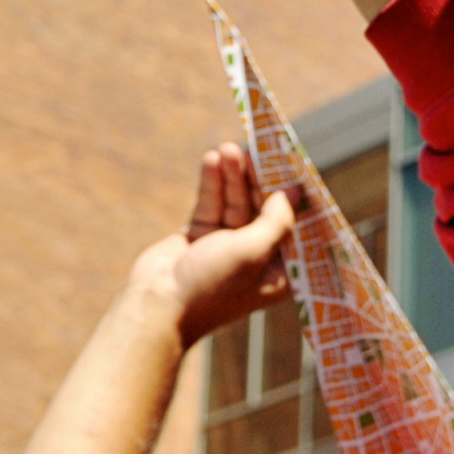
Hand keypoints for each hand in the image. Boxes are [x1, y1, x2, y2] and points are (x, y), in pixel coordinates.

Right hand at [127, 143, 301, 340]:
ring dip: (233, 174)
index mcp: (279, 270)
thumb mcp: (254, 251)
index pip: (295, 224)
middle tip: (256, 149)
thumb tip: (295, 191)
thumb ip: (277, 220)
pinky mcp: (200, 233)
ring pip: (236, 200)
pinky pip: (212, 202)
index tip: (294, 162)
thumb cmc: (211, 286)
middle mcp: (256, 255)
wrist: (158, 304)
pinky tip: (211, 160)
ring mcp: (226, 243)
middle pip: (264, 206)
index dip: (295, 194)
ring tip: (227, 149)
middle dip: (259, 178)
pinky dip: (212, 182)